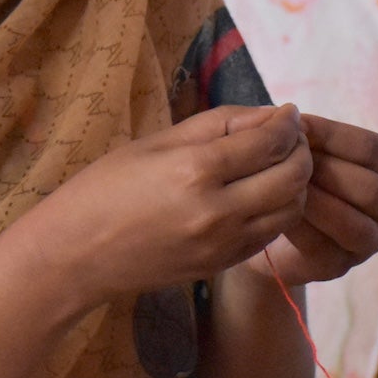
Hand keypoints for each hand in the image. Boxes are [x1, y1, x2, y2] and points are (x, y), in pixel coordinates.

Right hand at [14, 103, 312, 310]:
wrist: (76, 254)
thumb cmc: (106, 188)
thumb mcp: (157, 142)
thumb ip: (218, 125)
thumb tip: (269, 115)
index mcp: (195, 170)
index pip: (269, 141)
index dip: (288, 122)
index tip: (288, 113)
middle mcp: (217, 210)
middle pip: (292, 176)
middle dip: (301, 150)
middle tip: (291, 136)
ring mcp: (223, 243)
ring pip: (292, 209)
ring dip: (297, 183)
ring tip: (279, 164)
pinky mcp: (223, 264)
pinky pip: (271, 233)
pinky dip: (280, 209)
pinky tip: (262, 194)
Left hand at [246, 113, 377, 286]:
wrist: (264, 226)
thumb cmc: (289, 176)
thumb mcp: (299, 149)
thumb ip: (301, 133)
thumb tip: (287, 115)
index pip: (372, 149)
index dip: (333, 135)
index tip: (294, 127)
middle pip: (369, 188)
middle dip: (325, 171)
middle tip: (285, 160)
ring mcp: (369, 240)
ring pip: (354, 222)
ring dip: (316, 202)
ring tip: (281, 185)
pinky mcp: (340, 265)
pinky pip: (325, 247)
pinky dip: (300, 227)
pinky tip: (276, 211)